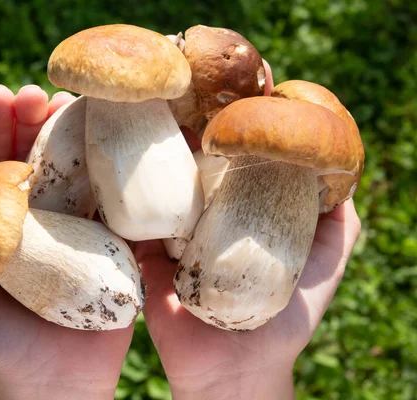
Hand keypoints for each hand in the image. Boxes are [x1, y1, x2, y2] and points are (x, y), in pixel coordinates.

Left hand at [0, 85, 133, 399]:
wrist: (50, 382)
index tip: (2, 95)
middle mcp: (39, 214)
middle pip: (39, 155)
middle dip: (38, 119)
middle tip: (43, 93)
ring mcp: (78, 225)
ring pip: (79, 169)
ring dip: (80, 135)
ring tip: (80, 106)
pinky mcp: (111, 243)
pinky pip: (115, 202)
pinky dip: (117, 171)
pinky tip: (122, 145)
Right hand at [136, 59, 361, 398]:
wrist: (231, 368)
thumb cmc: (284, 319)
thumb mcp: (324, 264)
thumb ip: (335, 223)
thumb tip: (339, 172)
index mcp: (243, 204)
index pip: (239, 146)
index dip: (238, 110)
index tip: (236, 78)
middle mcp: (205, 207)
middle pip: (193, 150)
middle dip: (186, 113)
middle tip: (179, 76)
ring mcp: (170, 224)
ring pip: (157, 172)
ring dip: (150, 136)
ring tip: (143, 101)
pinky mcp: (139, 246)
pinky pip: (126, 210)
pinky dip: (119, 183)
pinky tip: (111, 146)